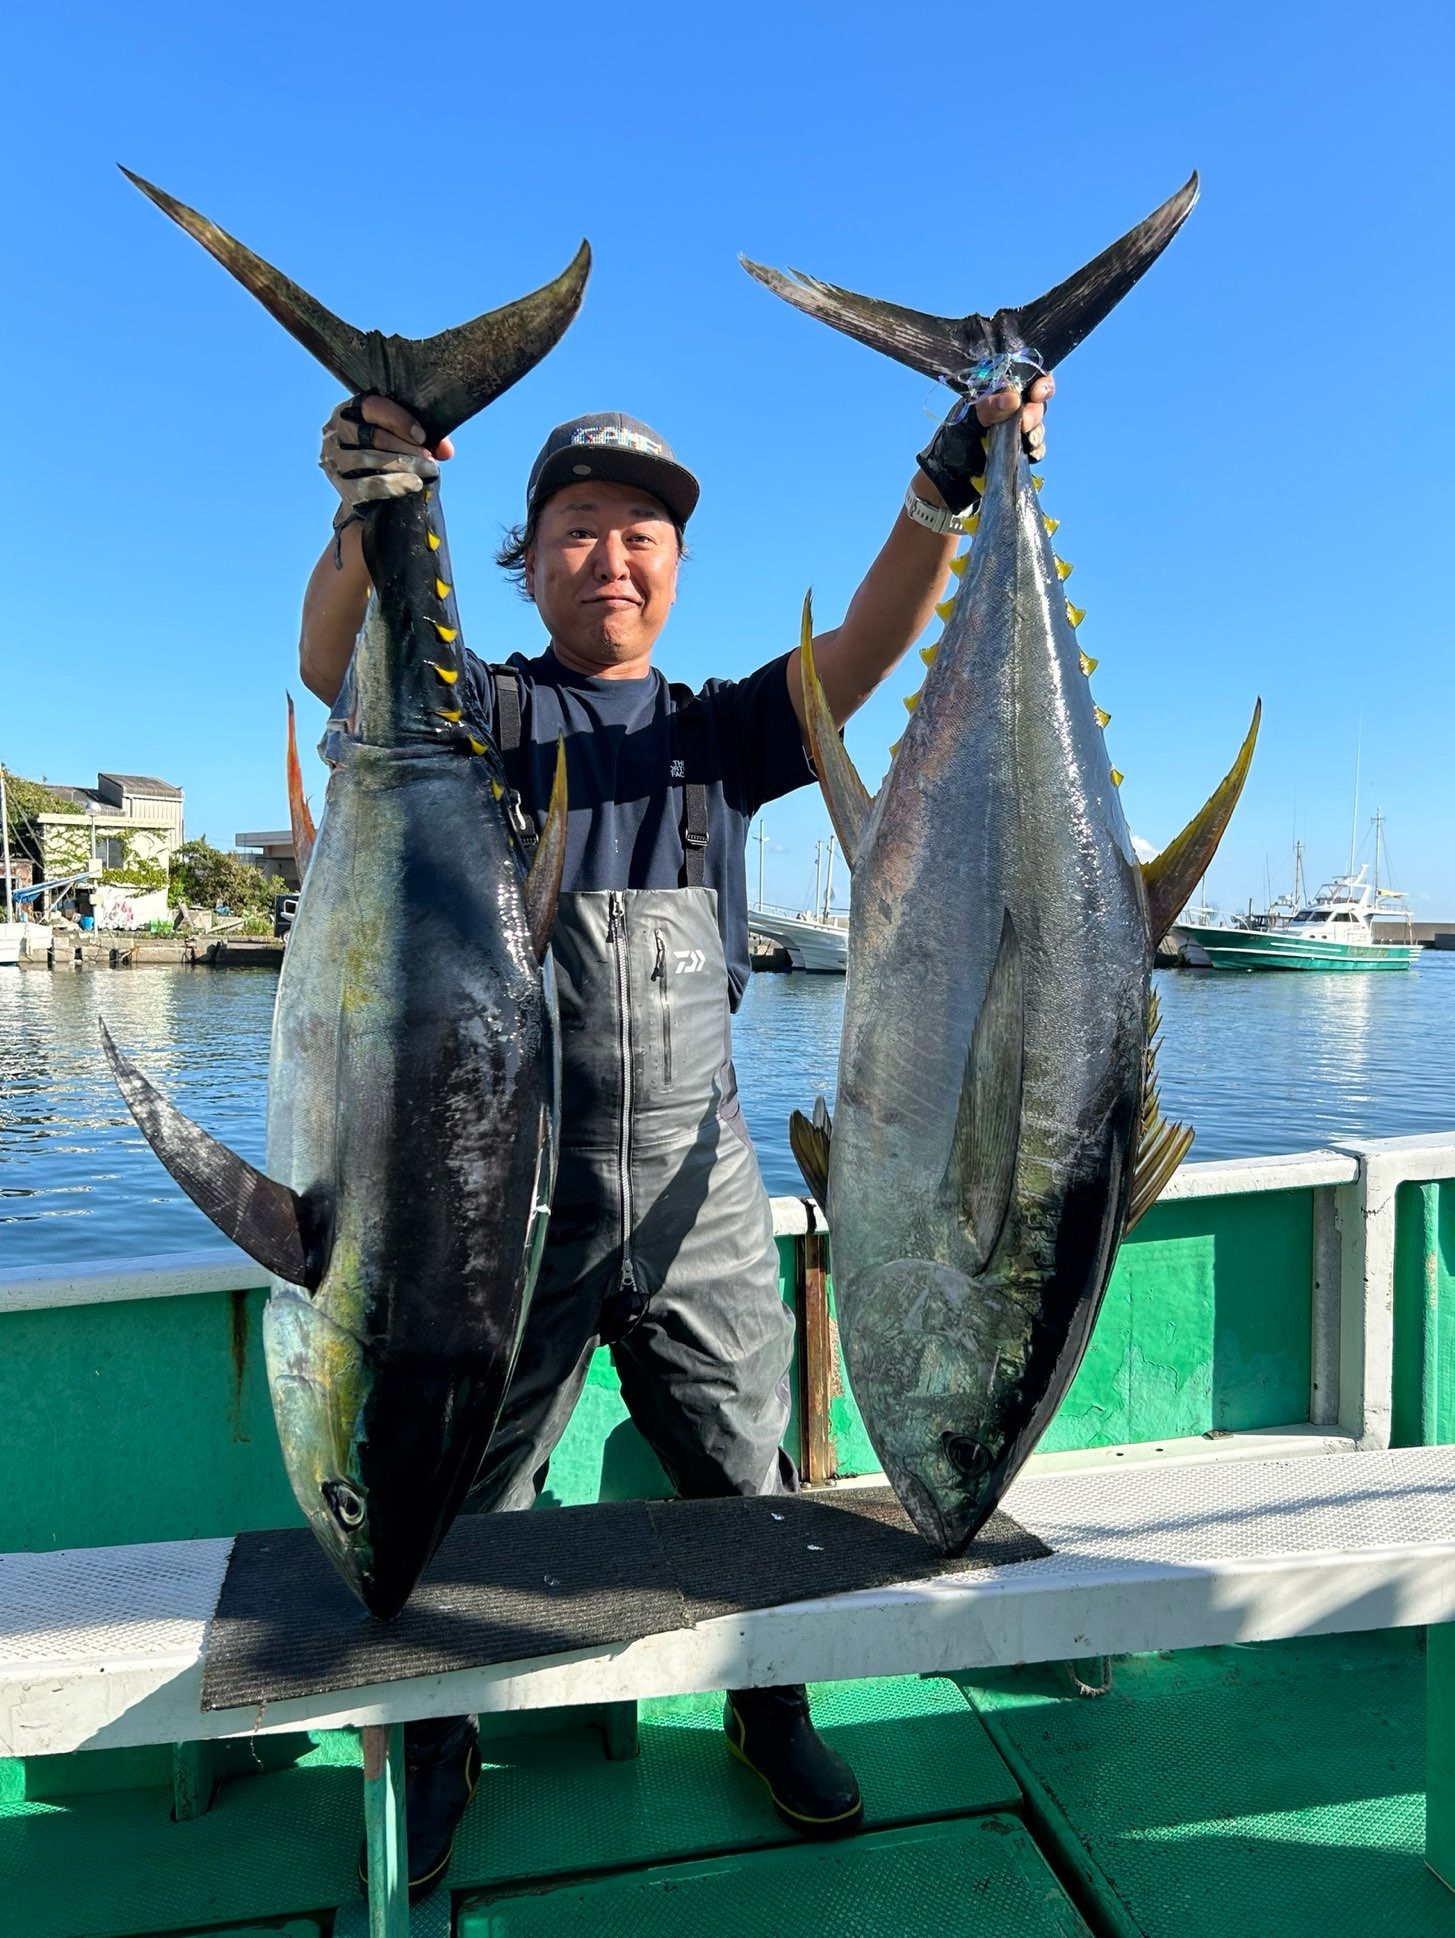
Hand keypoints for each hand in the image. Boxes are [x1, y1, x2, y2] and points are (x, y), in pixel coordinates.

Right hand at [319, 395, 455, 523]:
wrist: (367, 489)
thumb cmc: (387, 453)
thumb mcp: (400, 436)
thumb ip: (422, 437)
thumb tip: (446, 451)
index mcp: (351, 410)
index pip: (372, 406)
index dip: (399, 420)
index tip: (422, 436)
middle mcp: (337, 431)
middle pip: (372, 435)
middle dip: (405, 447)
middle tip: (430, 459)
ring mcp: (335, 459)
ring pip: (368, 459)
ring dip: (402, 466)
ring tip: (427, 472)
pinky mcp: (340, 486)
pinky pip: (365, 485)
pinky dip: (391, 485)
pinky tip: (413, 485)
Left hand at [916, 370, 1055, 509]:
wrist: (949, 480)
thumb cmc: (952, 443)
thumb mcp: (966, 422)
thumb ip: (988, 408)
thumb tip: (1013, 398)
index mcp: (997, 392)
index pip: (1026, 376)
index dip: (1040, 380)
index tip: (1037, 392)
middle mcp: (1010, 408)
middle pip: (1037, 401)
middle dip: (1035, 410)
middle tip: (1024, 422)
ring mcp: (1016, 430)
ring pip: (1038, 425)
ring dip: (1036, 431)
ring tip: (1024, 439)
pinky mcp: (1020, 452)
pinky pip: (1037, 448)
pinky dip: (1035, 450)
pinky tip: (1027, 452)